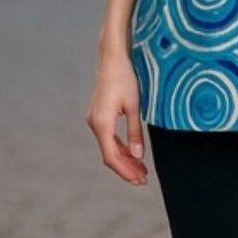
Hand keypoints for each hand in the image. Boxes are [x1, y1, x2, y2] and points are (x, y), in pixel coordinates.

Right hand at [85, 50, 148, 186]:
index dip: (126, 171)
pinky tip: (132, 152)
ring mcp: (94, 119)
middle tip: (143, 178)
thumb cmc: (124, 78)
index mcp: (101, 124)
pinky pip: (108, 137)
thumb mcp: (134, 105)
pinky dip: (120, 147)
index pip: (112, 157)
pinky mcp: (98, 114)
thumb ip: (135, 132)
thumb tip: (138, 156)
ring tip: (141, 168)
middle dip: (126, 168)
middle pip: (109, 155)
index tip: (140, 179)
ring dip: (124, 158)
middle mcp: (94, 124)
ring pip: (108, 147)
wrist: (111, 57)